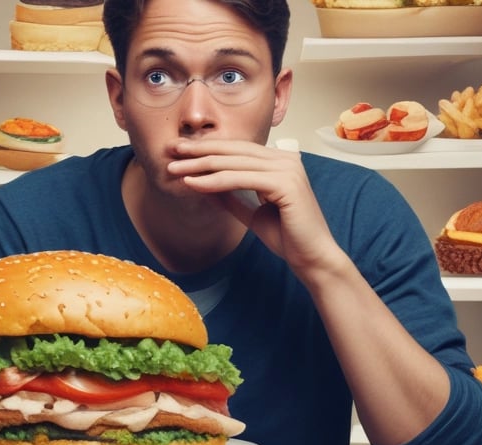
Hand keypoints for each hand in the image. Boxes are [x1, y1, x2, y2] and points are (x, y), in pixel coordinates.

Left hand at [166, 138, 342, 275]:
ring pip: (234, 163)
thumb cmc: (287, 237)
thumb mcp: (252, 212)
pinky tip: (193, 183)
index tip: (180, 152)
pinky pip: (240, 179)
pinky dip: (214, 181)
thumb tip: (204, 183)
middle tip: (170, 151)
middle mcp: (287, 159)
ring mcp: (288, 169)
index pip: (238, 150)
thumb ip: (232, 196)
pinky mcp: (286, 183)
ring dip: (200, 165)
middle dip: (199, 151)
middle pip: (234, 150)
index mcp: (281, 162)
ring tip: (174, 169)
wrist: (312, 258)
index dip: (208, 149)